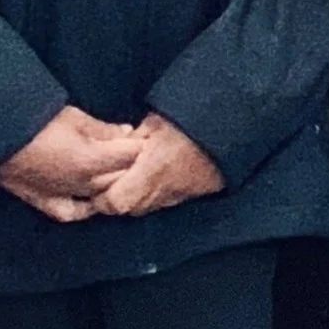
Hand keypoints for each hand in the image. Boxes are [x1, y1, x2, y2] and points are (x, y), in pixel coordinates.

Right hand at [0, 107, 145, 223]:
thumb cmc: (34, 120)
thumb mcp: (73, 117)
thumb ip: (103, 129)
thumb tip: (127, 133)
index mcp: (91, 160)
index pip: (130, 156)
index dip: (141, 147)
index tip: (148, 139)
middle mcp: (82, 184)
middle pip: (120, 179)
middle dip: (132, 166)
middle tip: (137, 153)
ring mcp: (65, 197)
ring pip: (102, 197)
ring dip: (114, 184)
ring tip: (119, 170)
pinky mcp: (47, 203)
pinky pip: (75, 212)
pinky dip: (88, 207)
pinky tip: (94, 200)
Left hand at [95, 114, 224, 217]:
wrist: (232, 128)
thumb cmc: (192, 120)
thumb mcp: (155, 122)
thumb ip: (132, 140)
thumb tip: (114, 148)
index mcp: (153, 170)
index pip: (115, 202)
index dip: (102, 198)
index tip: (96, 186)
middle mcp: (164, 190)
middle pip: (128, 209)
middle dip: (115, 198)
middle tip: (110, 179)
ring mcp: (179, 195)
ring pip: (145, 208)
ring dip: (135, 198)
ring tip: (132, 177)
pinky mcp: (191, 195)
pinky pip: (164, 202)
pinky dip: (154, 195)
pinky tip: (154, 178)